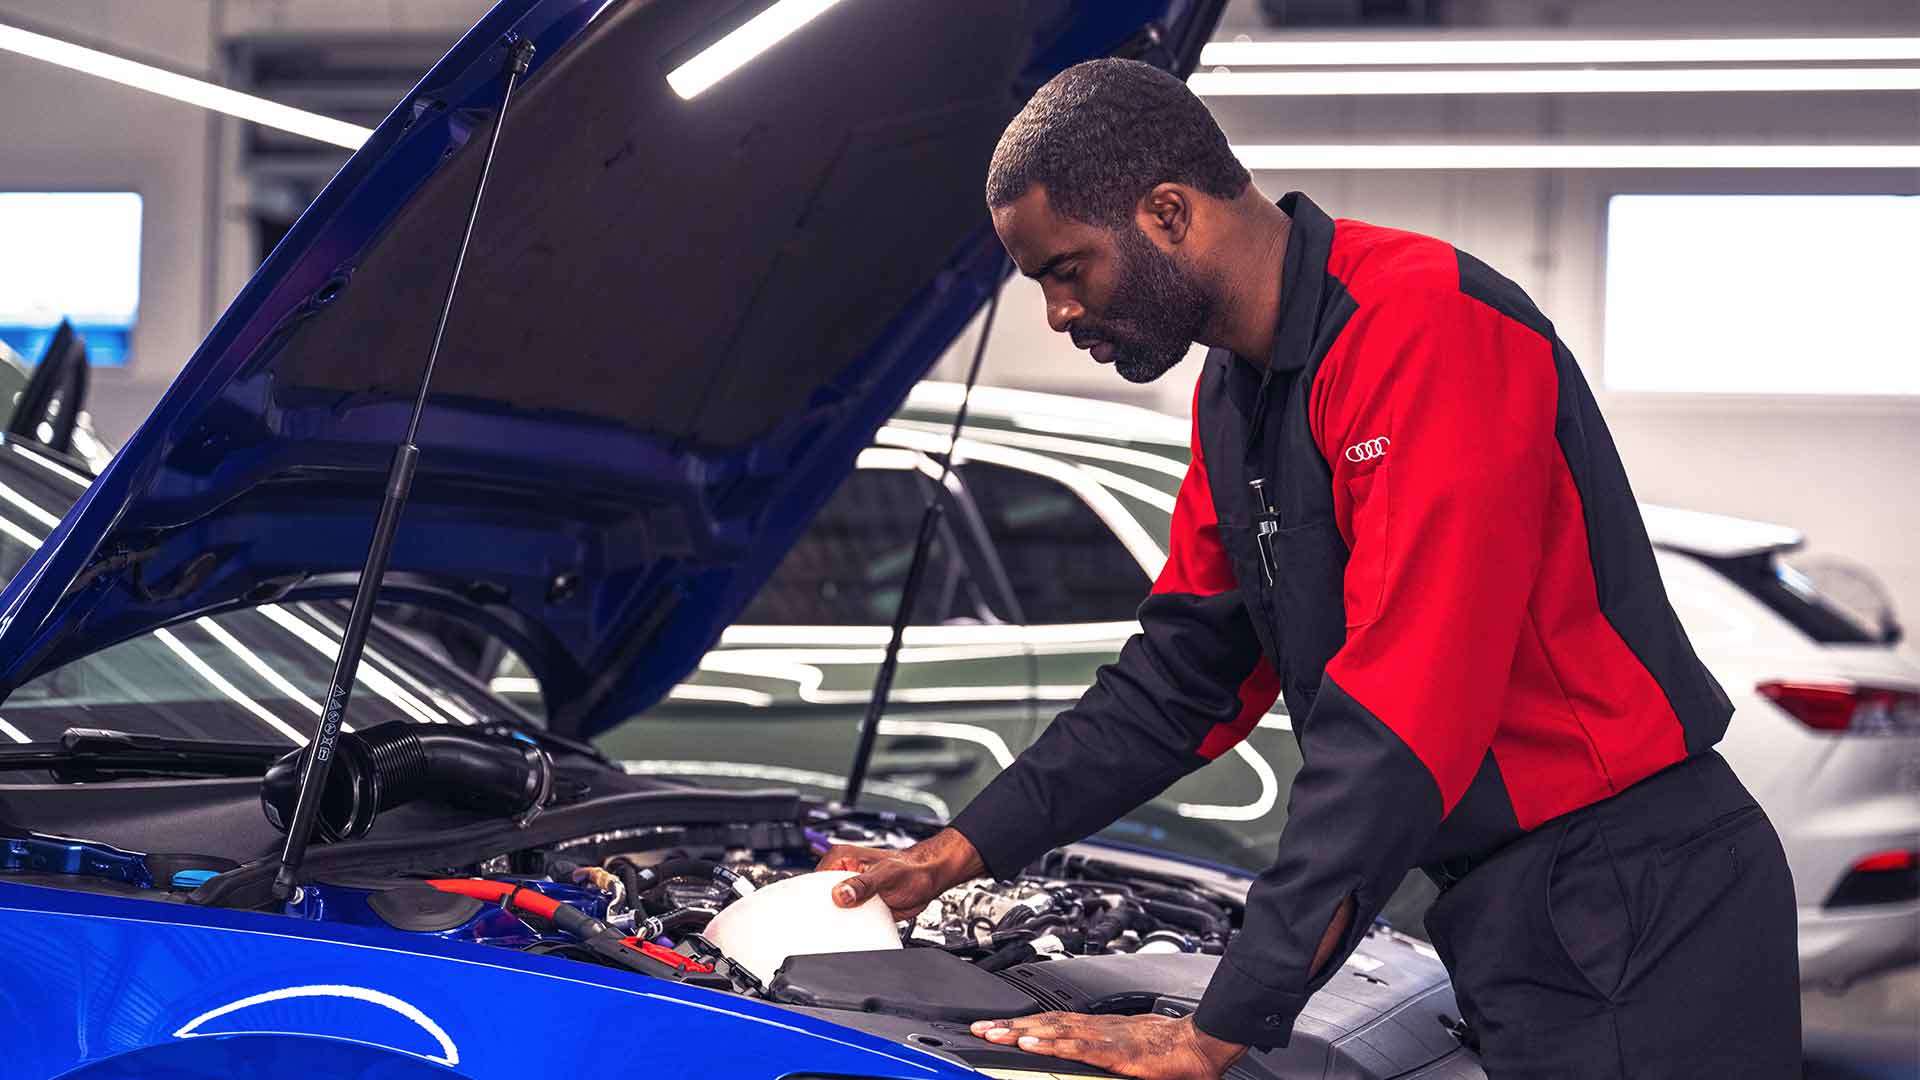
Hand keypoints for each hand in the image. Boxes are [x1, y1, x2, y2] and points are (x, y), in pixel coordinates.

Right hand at [817, 826, 983, 920]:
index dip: (811, 897)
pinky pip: (848, 918)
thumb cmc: (912, 868)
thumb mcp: (885, 875)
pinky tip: (851, 932)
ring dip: (836, 921)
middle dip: (823, 911)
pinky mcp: (861, 905)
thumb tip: (840, 894)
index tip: (814, 912)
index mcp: (842, 858)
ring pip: (834, 910)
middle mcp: (844, 873)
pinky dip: (849, 926)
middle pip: (822, 897)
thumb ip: (863, 884)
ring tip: (837, 930)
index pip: (815, 880)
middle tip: (826, 925)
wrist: (929, 879)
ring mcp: (852, 890)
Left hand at [969, 1012, 1246, 1079]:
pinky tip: (1031, 1043)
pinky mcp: (1114, 1052)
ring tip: (994, 1034)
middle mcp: (1097, 1028)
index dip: (1025, 1024)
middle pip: (1045, 1023)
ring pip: (1054, 1030)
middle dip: (1011, 1026)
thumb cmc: (1174, 1050)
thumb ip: (1107, 1059)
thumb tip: (1089, 1064)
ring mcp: (1104, 1037)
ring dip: (1021, 1032)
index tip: (999, 1027)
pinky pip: (1076, 1046)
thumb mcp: (1132, 1057)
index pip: (1054, 1023)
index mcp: (1100, 1029)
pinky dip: (1051, 1043)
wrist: (1201, 1044)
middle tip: (979, 1027)